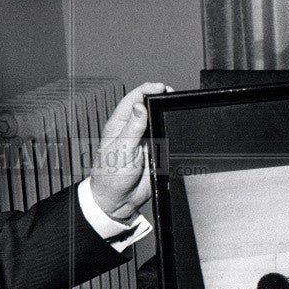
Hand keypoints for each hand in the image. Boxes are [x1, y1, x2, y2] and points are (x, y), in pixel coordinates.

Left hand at [89, 82, 170, 221]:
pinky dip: (171, 131)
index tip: (160, 87)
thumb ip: (132, 129)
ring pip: (157, 121)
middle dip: (160, 98)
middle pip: (148, 107)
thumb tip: (139, 106)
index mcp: (119, 126)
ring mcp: (144, 141)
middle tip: (172, 94)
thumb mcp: (121, 150)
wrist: (118, 202)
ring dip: (166, 114)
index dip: (146, 89)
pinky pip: (165, 138)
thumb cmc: (110, 177)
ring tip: (176, 106)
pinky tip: (177, 127)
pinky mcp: (155, 153)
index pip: (133, 100)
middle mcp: (132, 130)